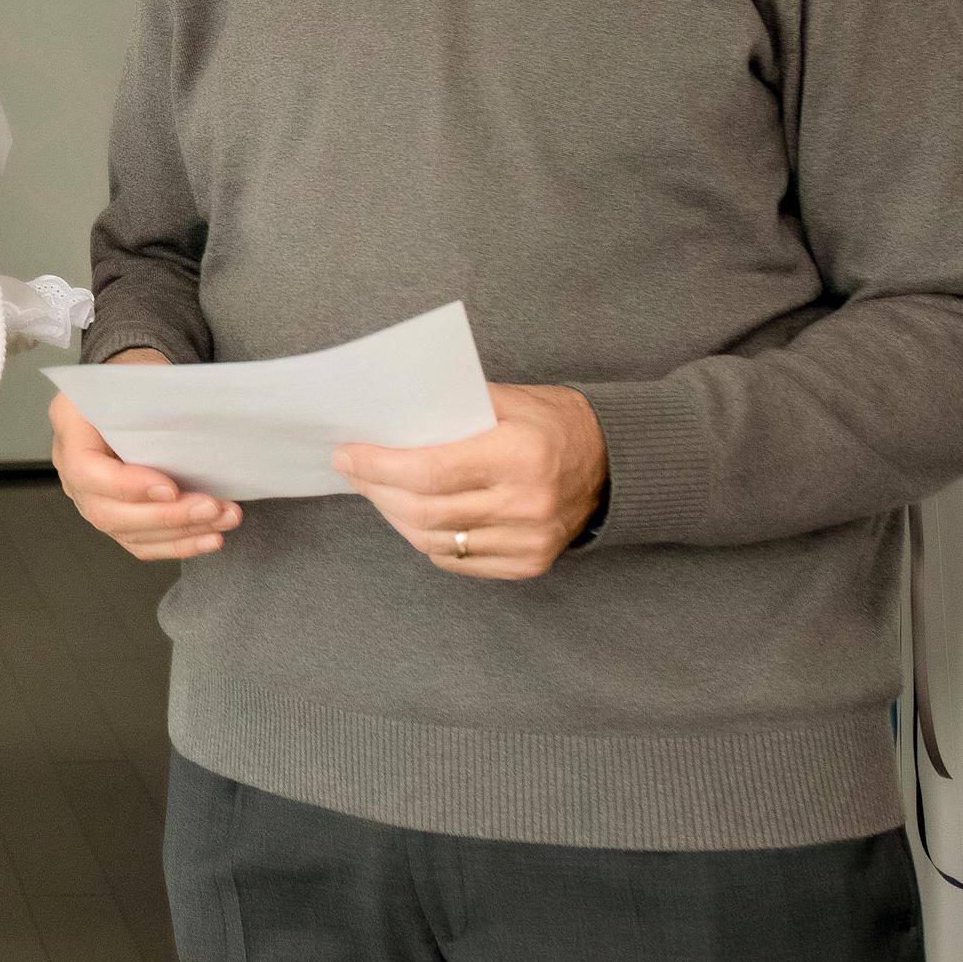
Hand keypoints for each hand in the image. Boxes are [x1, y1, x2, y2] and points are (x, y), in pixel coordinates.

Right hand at [51, 372, 238, 560]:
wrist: (132, 389)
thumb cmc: (134, 379)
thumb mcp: (137, 375)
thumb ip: (153, 402)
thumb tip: (196, 425)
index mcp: (70, 427)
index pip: (85, 469)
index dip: (126, 486)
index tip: (170, 486)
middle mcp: (72, 469)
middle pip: (107, 511)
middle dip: (165, 516)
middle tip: (209, 506)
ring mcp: (90, 496)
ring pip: (128, 532)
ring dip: (180, 532)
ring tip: (221, 519)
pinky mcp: (116, 514)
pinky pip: (141, 541)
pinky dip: (177, 544)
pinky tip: (208, 537)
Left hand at [334, 382, 609, 581]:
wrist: (616, 462)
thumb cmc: (552, 421)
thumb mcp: (507, 398)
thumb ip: (451, 406)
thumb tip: (385, 418)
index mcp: (519, 453)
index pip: (430, 469)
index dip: (379, 465)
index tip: (347, 454)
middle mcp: (526, 503)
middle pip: (425, 510)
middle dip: (376, 489)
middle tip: (352, 470)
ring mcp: (529, 540)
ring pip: (434, 540)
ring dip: (394, 515)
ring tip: (377, 490)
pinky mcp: (530, 563)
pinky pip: (457, 559)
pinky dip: (425, 538)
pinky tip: (412, 515)